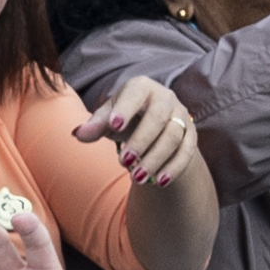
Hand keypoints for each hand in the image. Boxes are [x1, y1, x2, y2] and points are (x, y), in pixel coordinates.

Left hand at [75, 75, 199, 186]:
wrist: (152, 125)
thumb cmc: (125, 117)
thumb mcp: (108, 119)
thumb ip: (95, 125)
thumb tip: (79, 134)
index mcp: (141, 87)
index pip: (135, 94)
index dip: (125, 109)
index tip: (114, 126)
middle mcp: (165, 97)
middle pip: (158, 118)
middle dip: (141, 141)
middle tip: (123, 162)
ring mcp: (181, 115)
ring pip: (173, 137)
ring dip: (155, 159)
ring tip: (136, 178)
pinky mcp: (190, 135)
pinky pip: (187, 151)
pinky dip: (174, 168)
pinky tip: (158, 182)